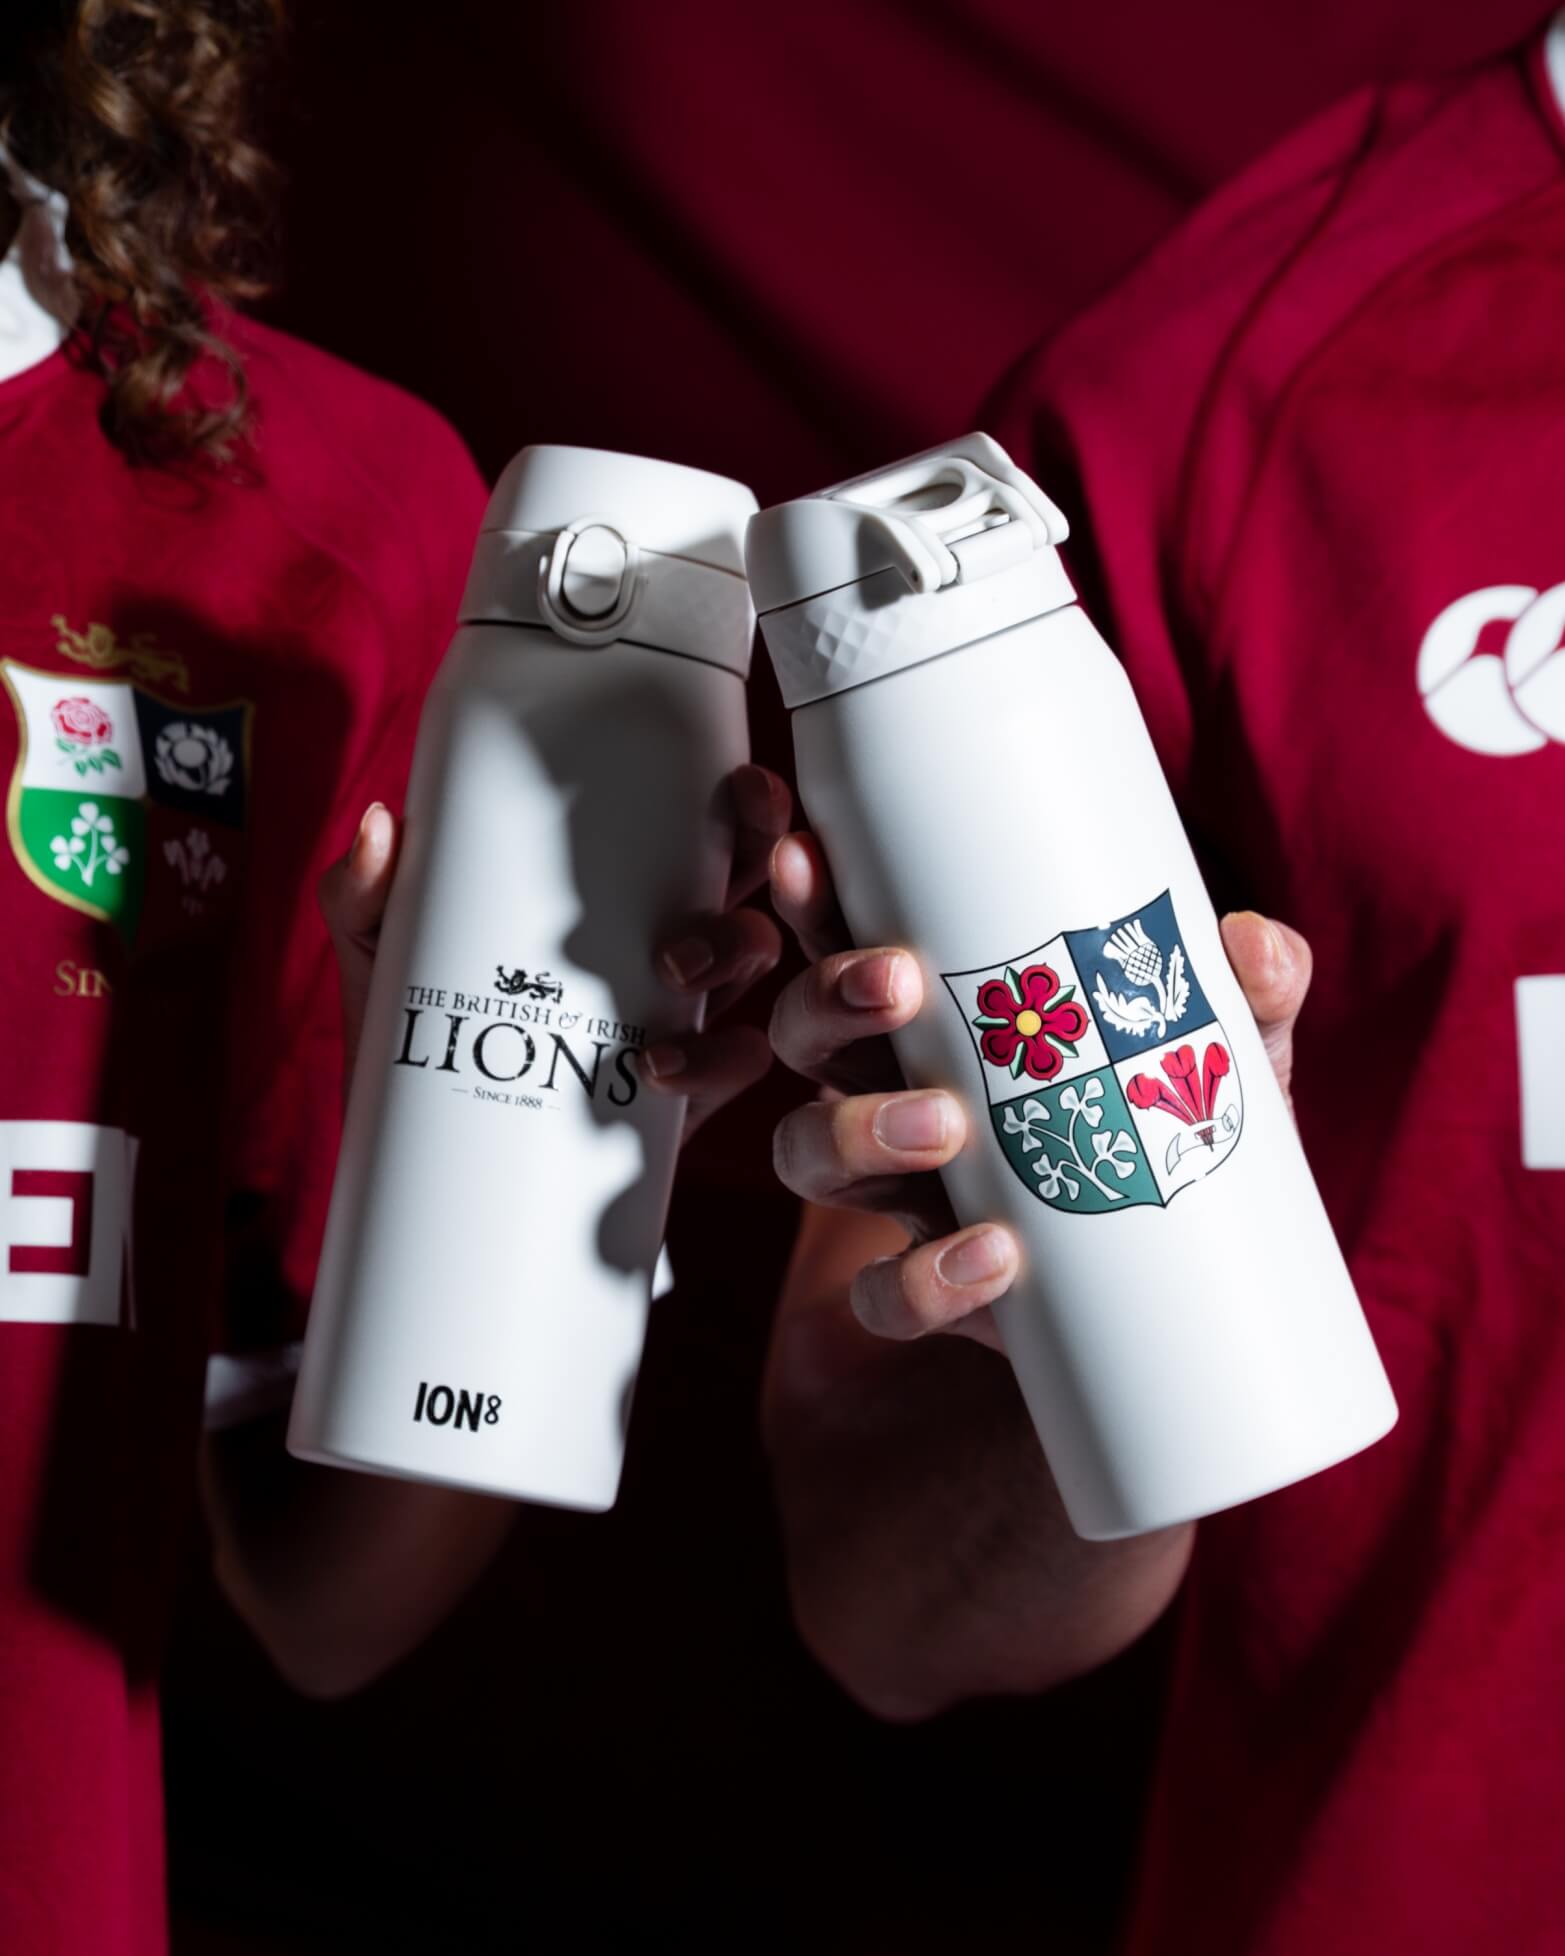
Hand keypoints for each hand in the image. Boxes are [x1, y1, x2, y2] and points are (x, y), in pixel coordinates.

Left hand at [318, 764, 791, 1140]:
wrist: (429, 1170)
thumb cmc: (417, 1036)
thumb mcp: (382, 953)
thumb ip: (365, 894)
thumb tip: (380, 827)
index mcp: (619, 892)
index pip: (700, 827)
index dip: (742, 801)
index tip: (740, 783)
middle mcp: (667, 942)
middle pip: (751, 879)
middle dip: (763, 861)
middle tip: (708, 859)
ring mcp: (681, 1016)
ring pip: (755, 961)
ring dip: (733, 951)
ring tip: (671, 970)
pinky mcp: (682, 1092)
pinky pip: (738, 1064)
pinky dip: (717, 1058)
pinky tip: (660, 1064)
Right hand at [768, 831, 1310, 1352]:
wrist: (1187, 1297)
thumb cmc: (1175, 1137)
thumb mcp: (1219, 1058)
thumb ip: (1247, 998)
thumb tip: (1251, 945)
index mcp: (936, 1019)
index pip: (846, 944)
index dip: (810, 900)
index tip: (809, 854)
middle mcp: (891, 1095)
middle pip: (803, 1035)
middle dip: (828, 1000)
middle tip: (898, 984)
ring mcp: (901, 1196)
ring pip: (804, 1153)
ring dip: (854, 1129)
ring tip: (947, 1125)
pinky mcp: (927, 1293)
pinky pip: (883, 1296)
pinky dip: (923, 1278)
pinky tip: (995, 1254)